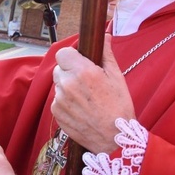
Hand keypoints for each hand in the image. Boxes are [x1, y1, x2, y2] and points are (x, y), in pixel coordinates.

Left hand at [52, 34, 133, 153]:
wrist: (113, 137)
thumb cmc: (118, 106)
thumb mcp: (116, 77)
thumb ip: (106, 54)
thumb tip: (104, 36)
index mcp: (82, 72)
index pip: (62, 53)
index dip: (71, 56)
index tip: (79, 62)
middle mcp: (67, 84)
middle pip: (59, 68)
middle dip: (70, 71)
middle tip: (86, 82)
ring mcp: (59, 99)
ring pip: (58, 85)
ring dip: (68, 87)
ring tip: (86, 98)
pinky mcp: (55, 112)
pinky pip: (57, 100)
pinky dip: (65, 101)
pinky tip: (81, 108)